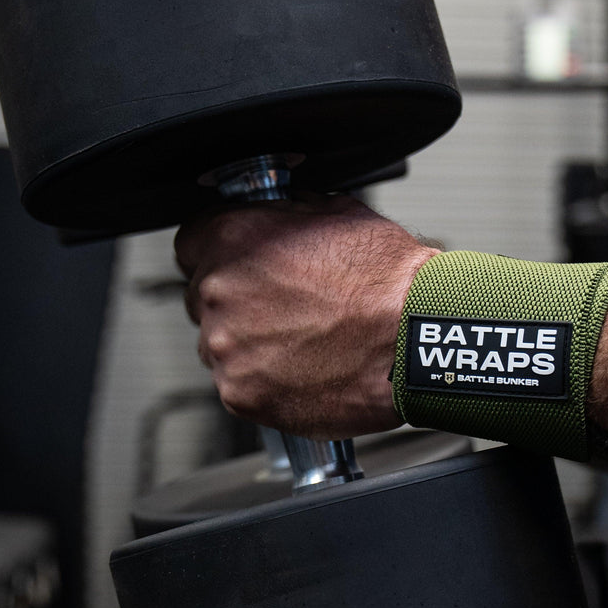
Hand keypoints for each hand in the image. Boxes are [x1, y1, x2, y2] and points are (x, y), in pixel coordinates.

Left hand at [174, 194, 437, 438]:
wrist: (414, 340)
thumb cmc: (389, 281)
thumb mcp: (340, 214)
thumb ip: (291, 215)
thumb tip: (282, 213)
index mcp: (234, 238)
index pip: (193, 244)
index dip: (221, 255)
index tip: (242, 268)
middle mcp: (219, 291)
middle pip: (204, 297)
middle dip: (238, 303)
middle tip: (284, 311)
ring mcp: (226, 347)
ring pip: (220, 345)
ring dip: (249, 345)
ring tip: (302, 344)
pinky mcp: (241, 394)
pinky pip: (238, 385)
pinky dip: (265, 382)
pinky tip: (304, 371)